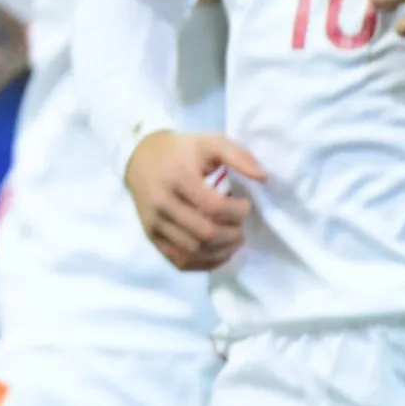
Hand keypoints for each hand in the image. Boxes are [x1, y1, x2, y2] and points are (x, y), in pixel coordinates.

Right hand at [124, 129, 265, 270]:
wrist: (140, 157)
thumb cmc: (182, 150)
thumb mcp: (210, 142)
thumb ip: (239, 156)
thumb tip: (264, 178)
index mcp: (178, 177)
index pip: (214, 207)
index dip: (238, 212)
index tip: (245, 205)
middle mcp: (162, 202)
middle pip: (205, 233)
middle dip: (232, 234)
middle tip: (240, 226)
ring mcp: (154, 223)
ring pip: (194, 251)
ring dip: (222, 251)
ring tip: (232, 238)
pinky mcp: (151, 237)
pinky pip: (180, 261)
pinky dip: (204, 263)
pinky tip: (218, 252)